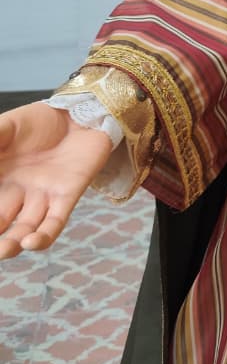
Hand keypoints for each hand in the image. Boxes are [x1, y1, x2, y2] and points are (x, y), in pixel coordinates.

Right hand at [0, 103, 113, 259]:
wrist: (81, 112)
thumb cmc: (41, 120)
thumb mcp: (7, 127)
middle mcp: (17, 192)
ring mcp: (42, 197)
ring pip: (23, 230)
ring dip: (11, 245)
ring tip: (4, 251)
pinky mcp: (67, 196)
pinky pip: (55, 224)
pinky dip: (43, 237)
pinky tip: (30, 242)